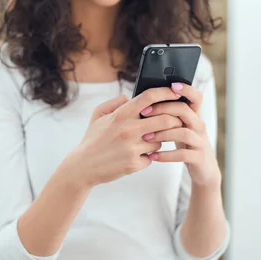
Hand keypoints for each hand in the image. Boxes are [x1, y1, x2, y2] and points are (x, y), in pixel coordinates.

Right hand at [65, 87, 183, 187]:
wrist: (83, 166)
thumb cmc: (92, 139)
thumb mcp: (98, 115)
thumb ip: (115, 102)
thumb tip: (131, 97)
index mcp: (121, 115)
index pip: (149, 97)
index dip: (166, 92)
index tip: (176, 93)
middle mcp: (129, 130)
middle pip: (166, 120)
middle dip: (175, 119)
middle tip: (176, 120)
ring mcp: (133, 148)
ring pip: (160, 141)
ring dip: (158, 140)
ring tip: (146, 141)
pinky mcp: (135, 163)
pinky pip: (151, 157)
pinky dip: (147, 156)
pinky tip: (136, 155)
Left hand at [140, 82, 221, 188]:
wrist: (204, 169)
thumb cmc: (186, 144)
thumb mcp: (181, 127)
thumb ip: (170, 114)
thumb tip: (146, 101)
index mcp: (194, 115)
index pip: (195, 96)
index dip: (186, 89)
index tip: (171, 85)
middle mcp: (199, 125)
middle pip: (184, 110)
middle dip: (163, 109)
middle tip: (144, 113)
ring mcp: (200, 142)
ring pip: (183, 132)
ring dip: (162, 133)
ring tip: (145, 137)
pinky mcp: (199, 157)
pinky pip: (182, 154)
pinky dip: (166, 155)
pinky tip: (152, 156)